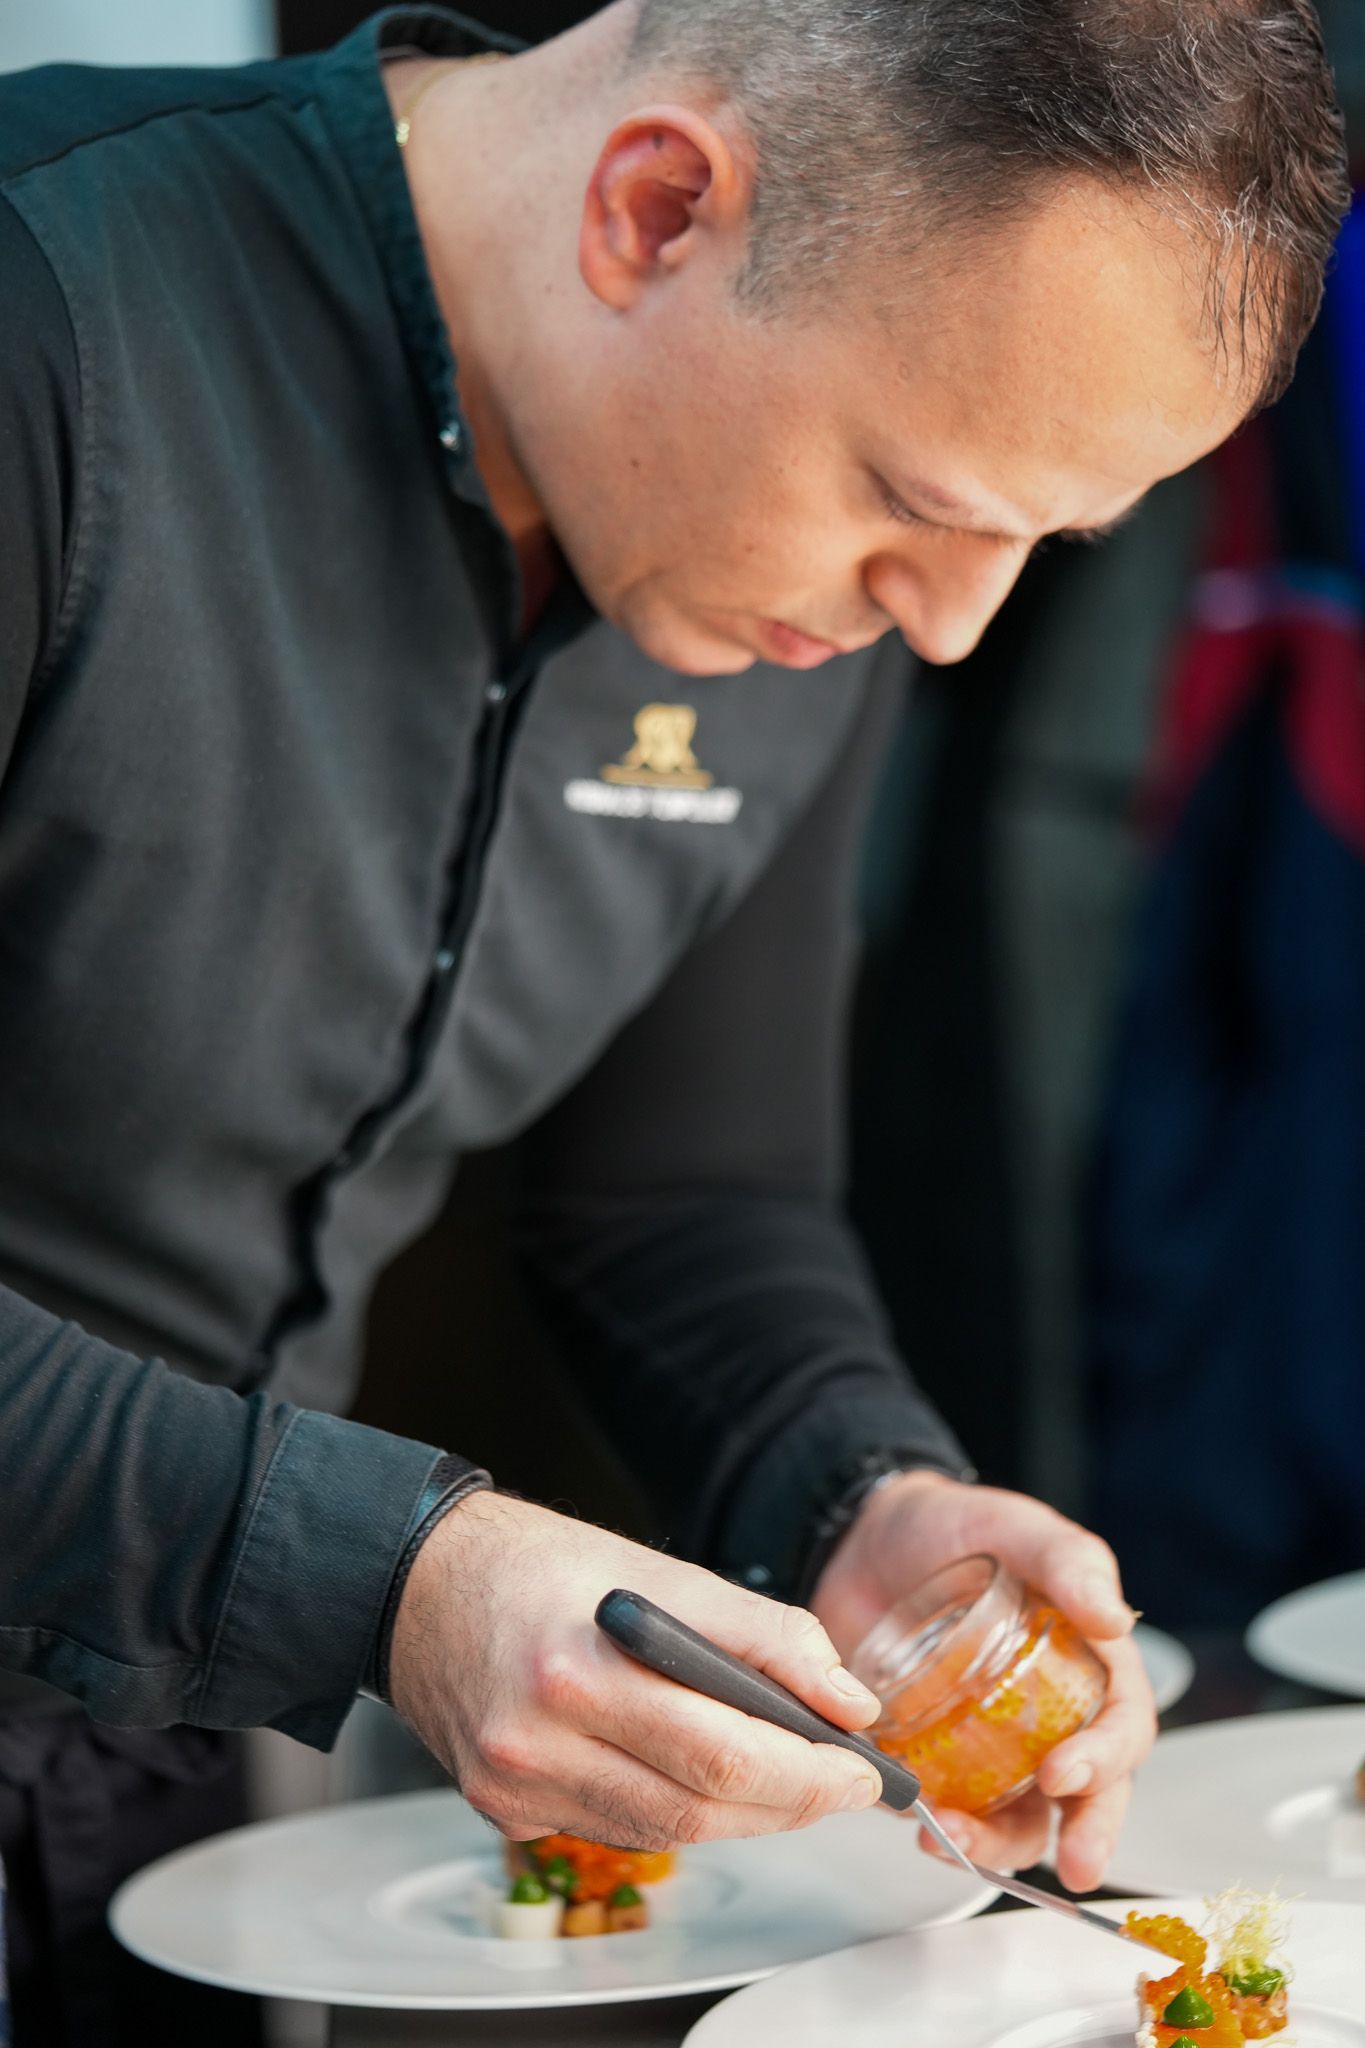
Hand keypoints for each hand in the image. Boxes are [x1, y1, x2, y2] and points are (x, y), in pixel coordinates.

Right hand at [389, 1491, 886, 1848]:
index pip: (722, 1752)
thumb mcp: (661, 1571)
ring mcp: (515, 1785)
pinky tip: (699, 1777)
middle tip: (844, 1785)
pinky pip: (615, 1827)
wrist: (419, 1583)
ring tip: (788, 1782)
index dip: (808, 1774)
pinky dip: (674, 1810)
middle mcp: (538, 1740)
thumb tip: (847, 1701)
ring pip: (661, 1831)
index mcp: (580, 1668)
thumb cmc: (538, 1566)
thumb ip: (764, 1636)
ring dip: (741, 1816)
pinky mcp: (503, 1809)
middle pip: (696, 1806)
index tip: (863, 1771)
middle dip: (790, 1804)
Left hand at [809, 1472, 1154, 1893]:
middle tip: (1072, 1864)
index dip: (1106, 1759)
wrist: (866, 1535)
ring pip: (1020, 1816)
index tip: (1065, 1774)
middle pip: (1087, 1794)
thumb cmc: (956, 1526)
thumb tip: (1114, 1617)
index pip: (1122, 1726)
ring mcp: (993, 1743)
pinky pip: (950, 1805)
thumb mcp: (1016, 1527)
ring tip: (958, 1836)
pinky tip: (918, 1820)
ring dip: (999, 1841)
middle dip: (1087, 1835)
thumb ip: (1068, 1562)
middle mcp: (1049, 1716)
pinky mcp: (937, 1756)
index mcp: (1086, 1665)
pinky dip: (940, 1825)